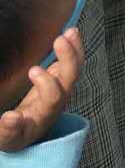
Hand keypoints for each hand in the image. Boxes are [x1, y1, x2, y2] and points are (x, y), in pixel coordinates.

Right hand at [0, 29, 84, 150]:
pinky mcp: (61, 79)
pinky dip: (74, 47)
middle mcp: (58, 101)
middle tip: (60, 40)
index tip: (33, 69)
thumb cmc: (15, 134)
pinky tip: (71, 32)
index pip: (53, 98)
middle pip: (69, 79)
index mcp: (44, 114)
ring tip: (70, 31)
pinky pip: (73, 62)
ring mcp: (62, 88)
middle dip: (68, 58)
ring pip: (75, 68)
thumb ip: (8, 129)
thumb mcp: (8, 137)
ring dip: (74, 49)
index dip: (47, 84)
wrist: (27, 134)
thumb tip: (9, 117)